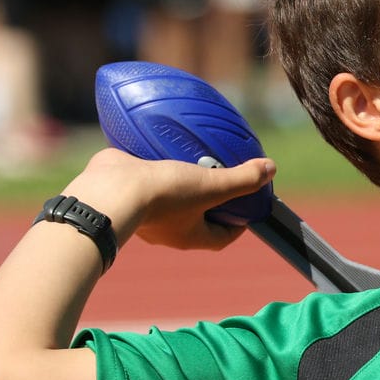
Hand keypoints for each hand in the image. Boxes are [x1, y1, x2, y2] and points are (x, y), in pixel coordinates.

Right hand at [61, 148, 276, 250]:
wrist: (109, 191)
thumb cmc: (164, 196)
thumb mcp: (211, 187)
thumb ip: (241, 180)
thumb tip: (271, 170)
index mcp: (190, 234)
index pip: (223, 235)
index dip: (240, 221)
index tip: (249, 202)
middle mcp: (168, 227)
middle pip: (199, 214)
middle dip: (213, 196)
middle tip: (225, 171)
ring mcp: (146, 210)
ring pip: (173, 195)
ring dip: (185, 177)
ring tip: (198, 154)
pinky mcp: (130, 189)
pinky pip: (149, 178)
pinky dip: (159, 163)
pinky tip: (166, 144)